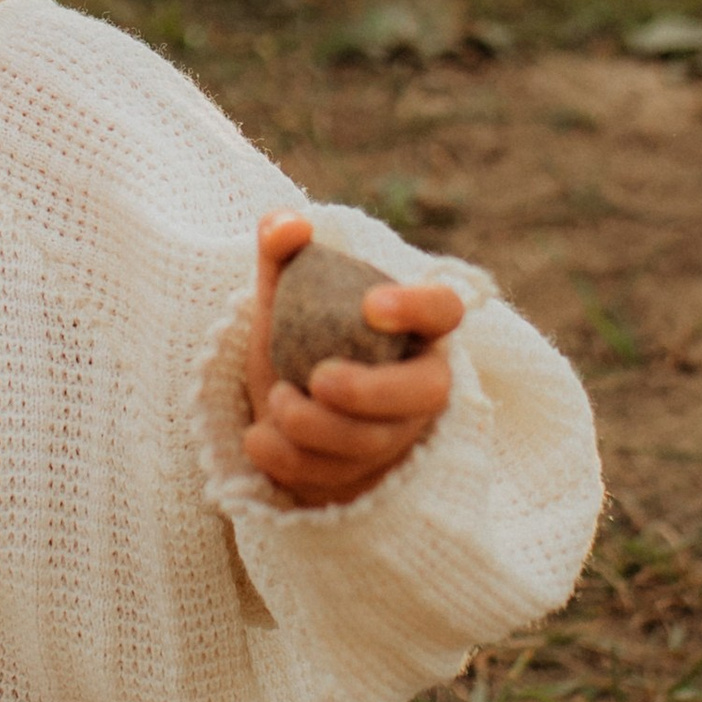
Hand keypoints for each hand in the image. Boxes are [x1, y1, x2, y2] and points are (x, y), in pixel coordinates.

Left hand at [242, 212, 460, 508]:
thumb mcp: (286, 295)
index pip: (442, 308)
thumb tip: (287, 225)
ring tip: (279, 401)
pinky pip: (335, 475)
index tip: (370, 306)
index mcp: (412, 327)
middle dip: (370, 391)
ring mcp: (397, 435)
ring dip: (316, 425)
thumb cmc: (299, 340)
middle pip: (424, 393)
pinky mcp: (365, 476)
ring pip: (373, 442)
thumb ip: (284, 252)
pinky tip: (259, 440)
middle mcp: (419, 383)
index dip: (417, 308)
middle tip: (320, 379)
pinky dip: (288, 459)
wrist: (279, 408)